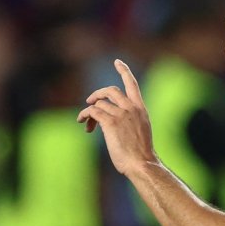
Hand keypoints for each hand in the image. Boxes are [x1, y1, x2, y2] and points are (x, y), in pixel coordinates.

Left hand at [77, 59, 154, 175]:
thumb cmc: (140, 154)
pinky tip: (82, 122)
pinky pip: (92, 111)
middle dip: (98, 94)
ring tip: (85, 121)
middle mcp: (131, 108)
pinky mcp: (110, 122)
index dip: (124, 71)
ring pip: (99, 103)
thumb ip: (128, 121)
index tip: (117, 62)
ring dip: (89, 110)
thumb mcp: (139, 131)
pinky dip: (85, 115)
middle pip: (110, 90)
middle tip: (90, 101)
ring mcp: (121, 114)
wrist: (141, 163)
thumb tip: (109, 122)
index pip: (132, 84)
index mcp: (141, 109)